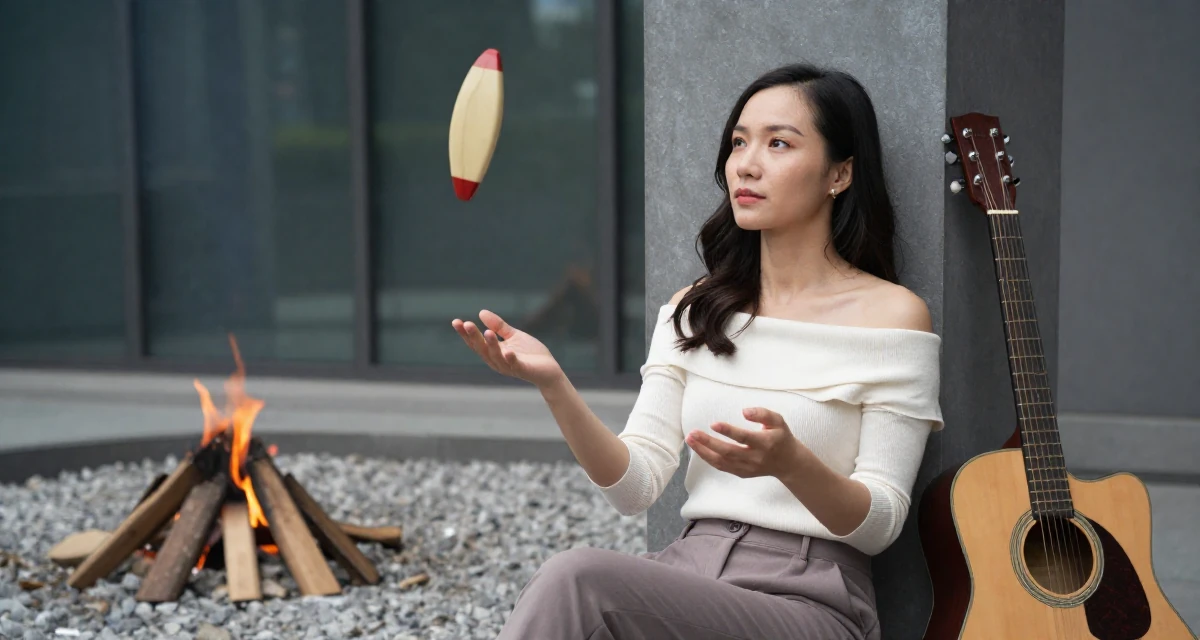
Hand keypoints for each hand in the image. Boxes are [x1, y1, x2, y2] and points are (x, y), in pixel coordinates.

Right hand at [451, 310, 564, 388]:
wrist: (549, 370)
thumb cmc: (530, 353)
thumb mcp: (513, 336)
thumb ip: (499, 326)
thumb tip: (481, 312)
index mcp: (494, 352)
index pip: (476, 343)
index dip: (465, 333)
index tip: (456, 321)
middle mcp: (498, 361)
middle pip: (482, 349)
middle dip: (473, 337)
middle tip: (466, 324)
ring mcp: (510, 366)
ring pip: (496, 356)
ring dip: (491, 345)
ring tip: (487, 332)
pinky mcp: (523, 370)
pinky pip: (515, 365)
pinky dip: (510, 359)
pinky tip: (508, 351)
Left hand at [685, 407, 800, 479]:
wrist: (788, 463)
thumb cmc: (781, 438)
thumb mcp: (778, 421)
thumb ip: (762, 414)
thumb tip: (744, 411)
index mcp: (765, 443)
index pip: (744, 437)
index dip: (728, 431)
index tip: (713, 424)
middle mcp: (755, 457)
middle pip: (728, 452)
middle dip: (708, 443)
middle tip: (692, 433)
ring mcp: (748, 468)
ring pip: (722, 462)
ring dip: (703, 452)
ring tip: (690, 440)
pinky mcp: (742, 473)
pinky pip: (722, 467)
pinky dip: (709, 459)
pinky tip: (699, 449)